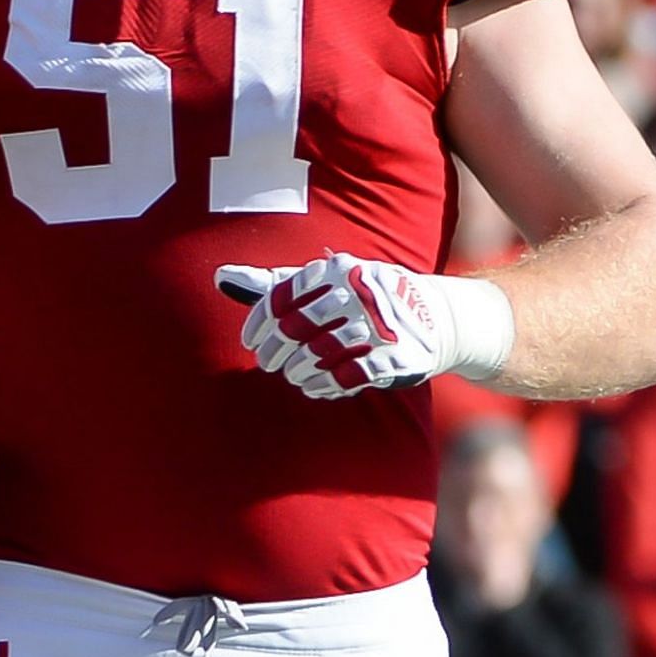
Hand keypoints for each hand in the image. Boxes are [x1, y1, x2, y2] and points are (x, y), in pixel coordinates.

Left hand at [218, 256, 451, 400]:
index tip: (251, 342)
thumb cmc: (364, 297)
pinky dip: (326, 385)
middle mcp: (358, 291)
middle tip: (268, 363)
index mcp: (337, 268)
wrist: (435, 316)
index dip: (260, 323)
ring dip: (300, 370)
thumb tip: (220, 276)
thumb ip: (275, 283)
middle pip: (299, 327)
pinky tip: (316, 388)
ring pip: (321, 353)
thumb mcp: (324, 283)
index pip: (283, 296)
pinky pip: (349, 376)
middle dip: (276, 350)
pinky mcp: (395, 356)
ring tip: (292, 376)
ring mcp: (378, 324)